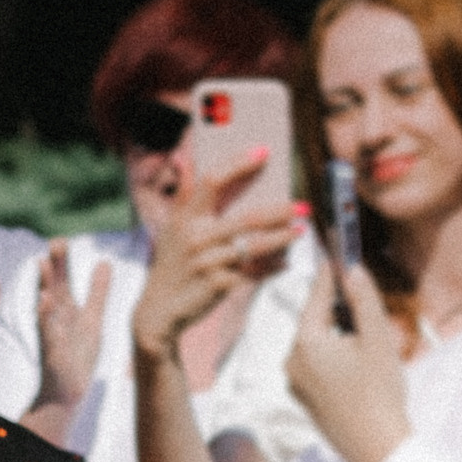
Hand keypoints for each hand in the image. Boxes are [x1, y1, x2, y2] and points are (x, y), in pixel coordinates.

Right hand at [36, 249, 112, 413]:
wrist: (66, 391)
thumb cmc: (77, 355)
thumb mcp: (92, 318)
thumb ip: (97, 292)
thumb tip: (105, 262)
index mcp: (65, 310)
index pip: (63, 282)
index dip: (62, 262)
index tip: (61, 240)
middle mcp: (55, 318)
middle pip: (54, 288)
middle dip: (54, 267)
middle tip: (55, 243)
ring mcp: (52, 334)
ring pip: (47, 306)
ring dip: (45, 286)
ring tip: (43, 264)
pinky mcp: (52, 351)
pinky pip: (48, 331)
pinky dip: (45, 316)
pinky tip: (45, 301)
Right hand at [132, 148, 295, 358]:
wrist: (159, 309)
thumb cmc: (170, 263)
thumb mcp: (171, 228)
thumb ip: (183, 193)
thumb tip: (181, 156)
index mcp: (185, 218)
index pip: (212, 181)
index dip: (238, 164)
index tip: (263, 152)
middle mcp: (196, 238)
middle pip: (246, 218)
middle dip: (279, 211)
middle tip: (302, 205)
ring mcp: (208, 263)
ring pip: (255, 246)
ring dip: (283, 238)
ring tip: (301, 229)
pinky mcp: (219, 286)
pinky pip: (254, 273)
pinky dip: (272, 268)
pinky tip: (285, 262)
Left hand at [284, 258, 409, 461]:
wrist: (376, 449)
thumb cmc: (379, 393)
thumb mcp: (376, 338)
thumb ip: (363, 300)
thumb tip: (352, 269)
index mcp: (305, 343)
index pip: (316, 298)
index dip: (328, 276)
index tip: (333, 255)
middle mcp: (291, 362)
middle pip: (314, 322)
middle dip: (336, 307)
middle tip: (353, 288)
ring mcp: (295, 384)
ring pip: (315, 345)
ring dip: (336, 334)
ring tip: (362, 330)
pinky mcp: (304, 400)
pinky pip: (316, 367)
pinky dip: (333, 356)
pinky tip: (356, 361)